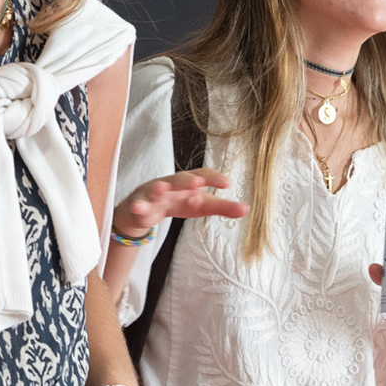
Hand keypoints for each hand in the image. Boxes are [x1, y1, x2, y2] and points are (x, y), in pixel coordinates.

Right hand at [113, 171, 248, 238]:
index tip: (228, 183)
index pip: (202, 175)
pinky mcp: (139, 204)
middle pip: (179, 179)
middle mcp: (171, 183)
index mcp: (189, 181)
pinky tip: (139, 208)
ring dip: (160, 188)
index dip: (214, 178)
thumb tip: (247, 209)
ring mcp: (153, 193)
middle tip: (199, 183)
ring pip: (156, 189)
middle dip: (188, 180)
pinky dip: (138, 206)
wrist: (147, 208)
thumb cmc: (178, 202)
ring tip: (163, 189)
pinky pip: (139, 205)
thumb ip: (223, 207)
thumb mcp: (201, 205)